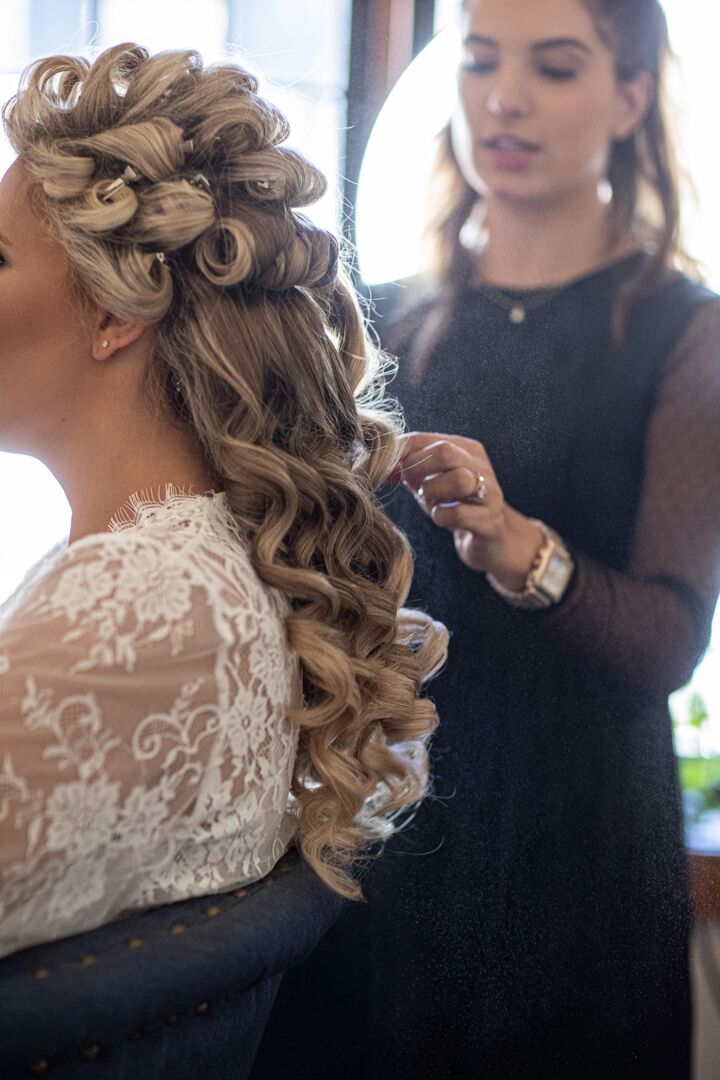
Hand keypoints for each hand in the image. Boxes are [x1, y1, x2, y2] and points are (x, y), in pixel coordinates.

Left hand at [397, 432, 542, 585]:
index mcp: (465, 450)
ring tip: (429, 502)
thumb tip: (377, 464)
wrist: (493, 541)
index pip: (424, 438)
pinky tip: (442, 518)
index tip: (382, 467)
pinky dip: (442, 517)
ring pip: (458, 479)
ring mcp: (489, 494)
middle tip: (408, 484)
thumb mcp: (431, 484)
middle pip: (445, 451)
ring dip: (432, 492)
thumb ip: (407, 471)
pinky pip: (459, 514)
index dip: (398, 452)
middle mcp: (481, 466)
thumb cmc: (457, 507)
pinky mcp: (490, 522)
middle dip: (417, 468)